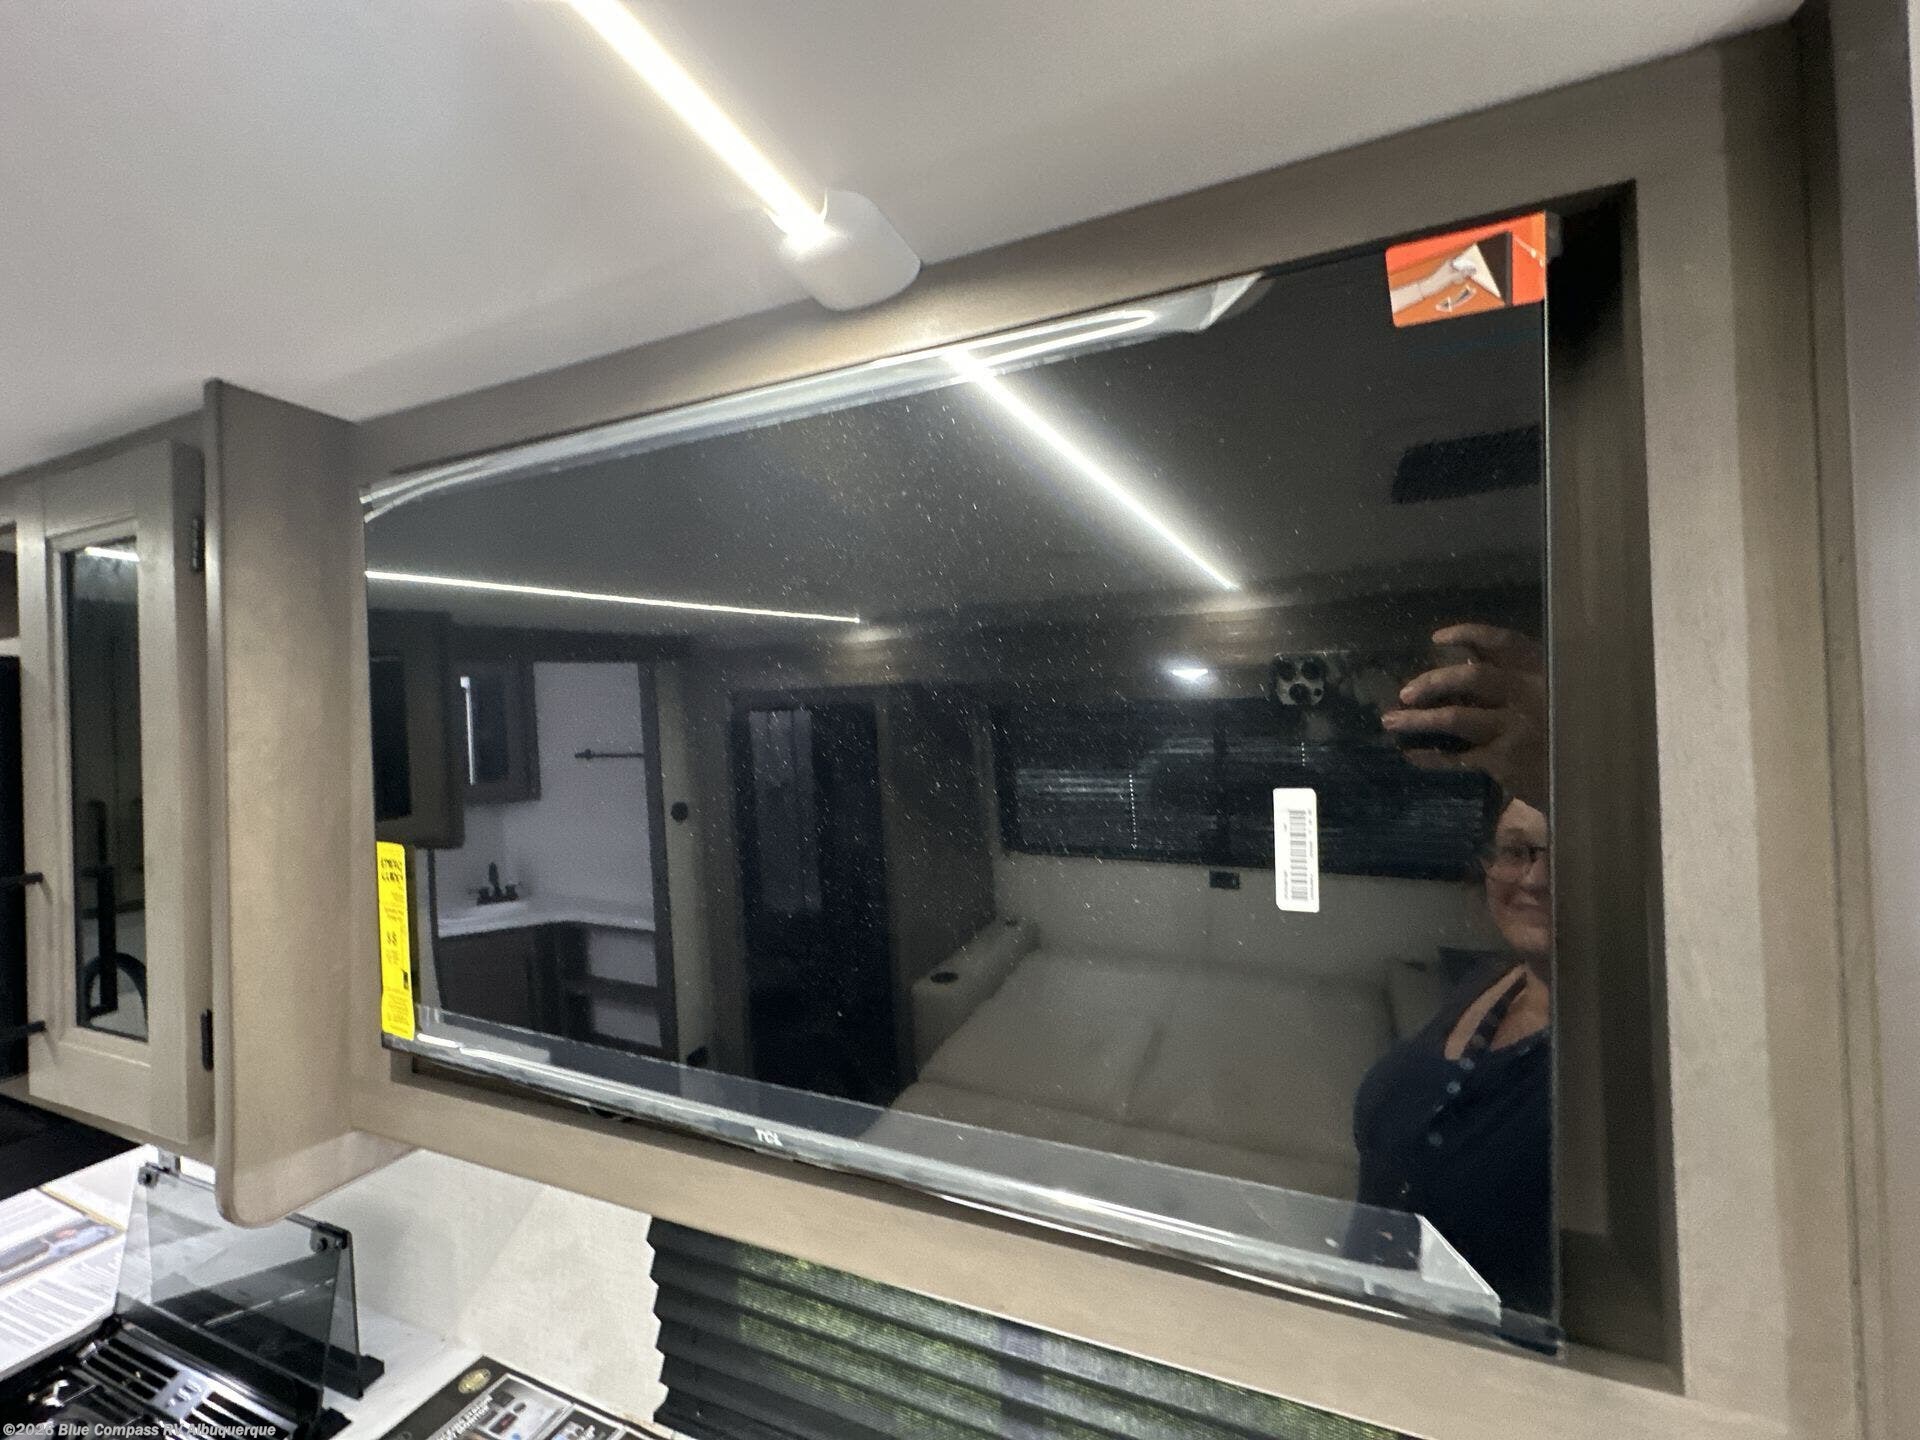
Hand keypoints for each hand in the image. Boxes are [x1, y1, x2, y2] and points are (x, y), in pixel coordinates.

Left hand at [1381, 623, 1546, 809]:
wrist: (1587, 781)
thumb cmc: (1562, 733)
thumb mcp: (1550, 695)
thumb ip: (1514, 677)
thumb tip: (1466, 660)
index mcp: (1541, 672)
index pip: (1503, 642)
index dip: (1469, 635)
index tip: (1436, 639)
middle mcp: (1529, 695)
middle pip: (1472, 677)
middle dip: (1433, 682)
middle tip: (1406, 692)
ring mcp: (1516, 728)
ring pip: (1456, 717)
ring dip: (1418, 719)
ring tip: (1391, 721)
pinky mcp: (1505, 760)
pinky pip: (1457, 755)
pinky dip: (1431, 756)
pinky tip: (1412, 755)